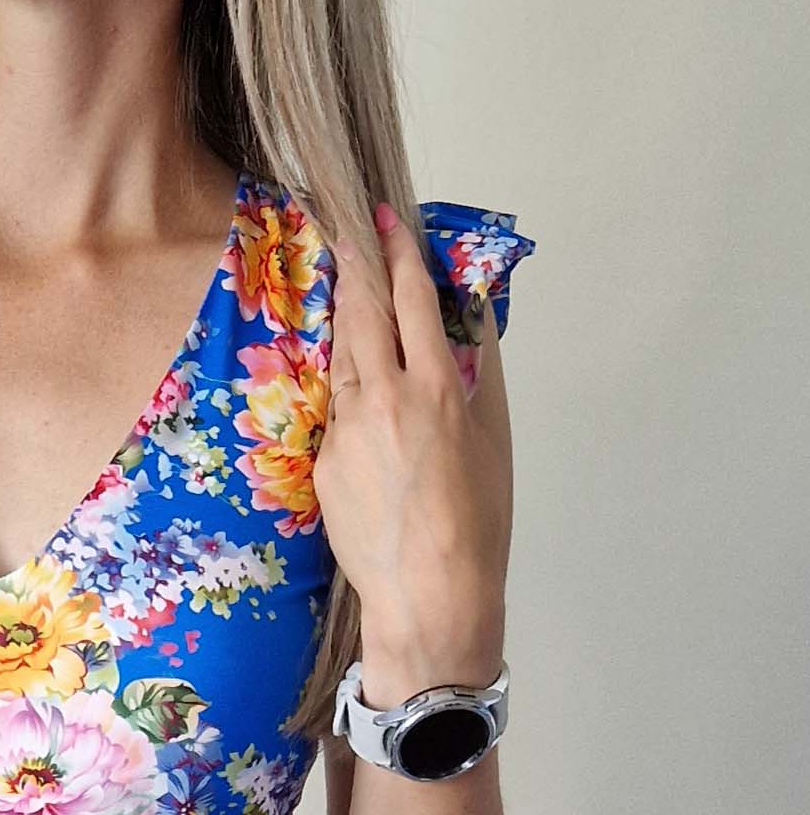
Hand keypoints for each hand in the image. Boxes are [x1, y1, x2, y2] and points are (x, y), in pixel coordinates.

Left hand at [313, 202, 512, 706]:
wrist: (428, 596)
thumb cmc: (475, 524)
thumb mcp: (494, 437)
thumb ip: (479, 367)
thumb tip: (470, 315)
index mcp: (433, 389)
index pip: (411, 298)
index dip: (398, 251)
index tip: (387, 218)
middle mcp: (382, 401)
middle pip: (361, 313)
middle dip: (356, 265)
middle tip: (347, 229)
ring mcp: (344, 432)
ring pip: (340, 356)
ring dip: (342, 315)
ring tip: (344, 282)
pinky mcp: (321, 464)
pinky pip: (334, 409)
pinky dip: (341, 381)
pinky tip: (347, 370)